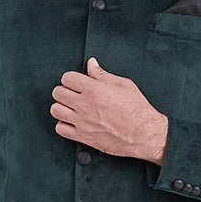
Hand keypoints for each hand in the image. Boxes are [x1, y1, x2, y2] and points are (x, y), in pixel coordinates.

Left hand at [51, 58, 167, 164]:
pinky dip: (63, 125)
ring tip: (71, 108)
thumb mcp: (123, 84)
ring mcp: (82, 122)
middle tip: (73, 94)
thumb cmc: (137, 109)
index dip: (71, 79)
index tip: (77, 83)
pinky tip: (72, 121)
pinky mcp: (83, 137)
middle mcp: (85, 105)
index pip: (67, 78)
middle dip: (65, 91)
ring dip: (62, 107)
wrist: (144, 133)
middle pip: (58, 93)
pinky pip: (60, 129)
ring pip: (55, 110)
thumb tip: (91, 64)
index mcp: (94, 89)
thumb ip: (102, 74)